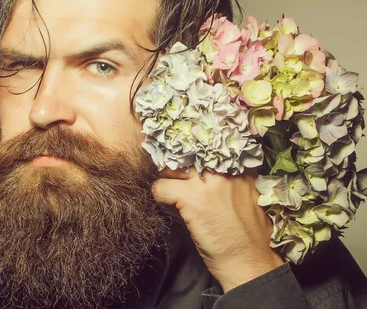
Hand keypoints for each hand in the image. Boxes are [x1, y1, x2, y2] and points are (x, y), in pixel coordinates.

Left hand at [152, 167, 283, 291]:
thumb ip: (229, 180)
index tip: (186, 166)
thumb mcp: (248, 198)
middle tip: (174, 179)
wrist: (248, 261)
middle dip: (177, 167)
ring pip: (171, 168)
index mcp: (241, 168)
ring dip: (167, 180)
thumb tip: (199, 172)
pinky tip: (167, 205)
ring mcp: (207, 183)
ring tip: (171, 193)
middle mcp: (224, 170)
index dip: (192, 156)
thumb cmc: (247, 235)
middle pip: (186, 155)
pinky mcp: (192, 198)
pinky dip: (159, 196)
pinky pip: (161, 187)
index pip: (207, 147)